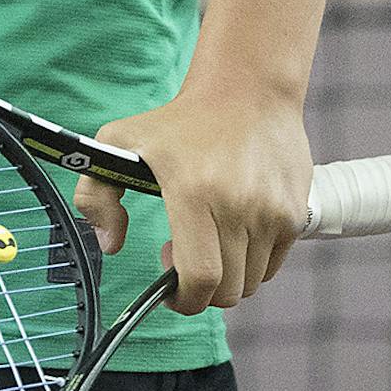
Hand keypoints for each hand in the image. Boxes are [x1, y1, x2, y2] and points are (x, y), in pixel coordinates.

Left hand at [71, 88, 312, 314]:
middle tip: (182, 258)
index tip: (169, 289)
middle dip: (201, 291)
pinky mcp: (294, 214)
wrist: (247, 91)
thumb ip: (96, 195)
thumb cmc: (177, 120)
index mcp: (194, 193)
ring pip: (251, 282)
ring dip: (226, 276)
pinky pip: (272, 265)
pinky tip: (231, 233)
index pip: (200, 277)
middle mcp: (239, 207)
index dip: (183, 299)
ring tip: (207, 241)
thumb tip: (109, 245)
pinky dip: (251, 263)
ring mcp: (272, 212)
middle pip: (227, 290)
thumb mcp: (119, 140)